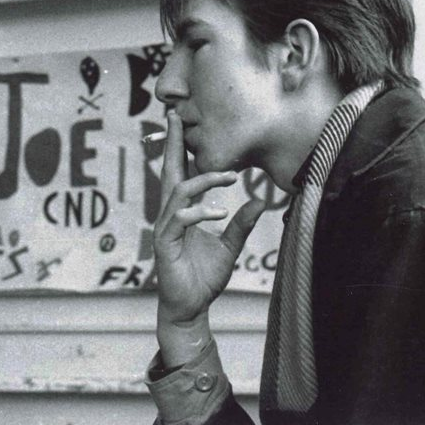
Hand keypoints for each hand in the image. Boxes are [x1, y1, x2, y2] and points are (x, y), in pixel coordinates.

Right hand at [153, 109, 264, 365]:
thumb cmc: (204, 278)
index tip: (181, 122)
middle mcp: (170, 214)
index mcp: (182, 211)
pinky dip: (199, 212)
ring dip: (203, 180)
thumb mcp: (229, 247)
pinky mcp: (164, 244)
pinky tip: (219, 212)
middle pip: (169, 171)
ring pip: (178, 192)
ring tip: (228, 176)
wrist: (190, 308)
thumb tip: (260, 201)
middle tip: (174, 116)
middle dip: (171, 143)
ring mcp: (165, 228)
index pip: (180, 173)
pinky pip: (179, 220)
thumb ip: (241, 224)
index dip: (180, 148)